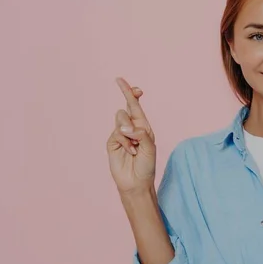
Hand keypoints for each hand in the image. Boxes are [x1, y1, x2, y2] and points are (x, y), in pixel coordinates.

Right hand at [106, 77, 156, 195]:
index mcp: (143, 126)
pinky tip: (131, 152)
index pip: (135, 105)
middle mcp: (132, 128)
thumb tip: (126, 127)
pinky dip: (125, 142)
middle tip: (136, 122)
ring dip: (129, 132)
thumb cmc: (147, 166)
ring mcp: (121, 135)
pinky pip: (116, 133)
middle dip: (128, 104)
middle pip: (126, 108)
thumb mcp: (150, 148)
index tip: (120, 81)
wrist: (136, 182)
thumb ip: (141, 134)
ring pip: (120, 118)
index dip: (130, 93)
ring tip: (135, 147)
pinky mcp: (112, 142)